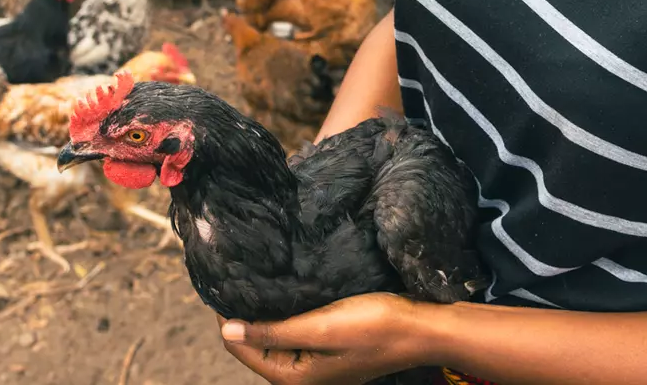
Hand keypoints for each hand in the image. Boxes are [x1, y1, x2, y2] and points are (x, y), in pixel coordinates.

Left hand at [218, 293, 431, 384]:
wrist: (419, 328)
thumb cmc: (373, 326)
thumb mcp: (319, 327)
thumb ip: (273, 332)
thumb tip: (227, 332)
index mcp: (292, 377)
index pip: (241, 346)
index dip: (231, 315)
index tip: (228, 278)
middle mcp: (299, 376)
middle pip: (256, 343)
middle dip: (249, 312)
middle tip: (245, 272)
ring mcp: (314, 364)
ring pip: (274, 335)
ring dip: (268, 311)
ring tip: (263, 277)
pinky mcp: (327, 350)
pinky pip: (294, 331)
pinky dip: (287, 313)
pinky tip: (288, 290)